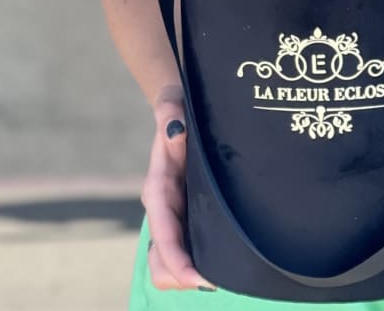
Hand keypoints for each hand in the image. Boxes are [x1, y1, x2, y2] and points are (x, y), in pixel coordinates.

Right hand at [140, 86, 215, 290]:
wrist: (177, 111)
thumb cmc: (177, 109)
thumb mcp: (172, 104)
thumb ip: (169, 112)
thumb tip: (174, 128)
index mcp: (159, 188)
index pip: (163, 233)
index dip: (177, 260)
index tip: (197, 279)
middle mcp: (163, 209)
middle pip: (161, 262)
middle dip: (181, 277)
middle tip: (217, 280)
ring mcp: (174, 217)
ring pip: (170, 265)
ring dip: (188, 276)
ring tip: (222, 275)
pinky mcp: (187, 219)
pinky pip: (186, 253)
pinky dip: (197, 265)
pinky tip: (224, 259)